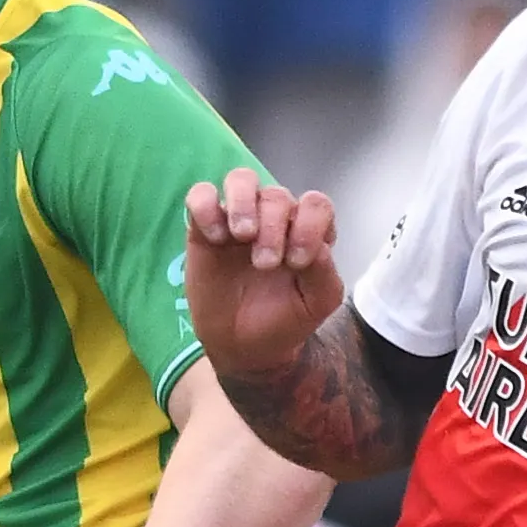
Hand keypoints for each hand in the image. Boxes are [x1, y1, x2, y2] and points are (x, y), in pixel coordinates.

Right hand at [184, 167, 344, 389]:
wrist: (244, 348)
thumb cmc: (284, 320)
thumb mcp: (317, 303)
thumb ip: (325, 273)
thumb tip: (317, 246)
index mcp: (307, 230)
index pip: (316, 205)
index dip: (309, 226)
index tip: (297, 263)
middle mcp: (275, 217)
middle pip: (277, 195)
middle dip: (273, 228)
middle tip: (264, 264)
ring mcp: (239, 218)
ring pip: (241, 179)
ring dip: (243, 202)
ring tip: (242, 234)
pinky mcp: (205, 227)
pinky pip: (201, 195)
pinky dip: (206, 207)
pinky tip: (214, 238)